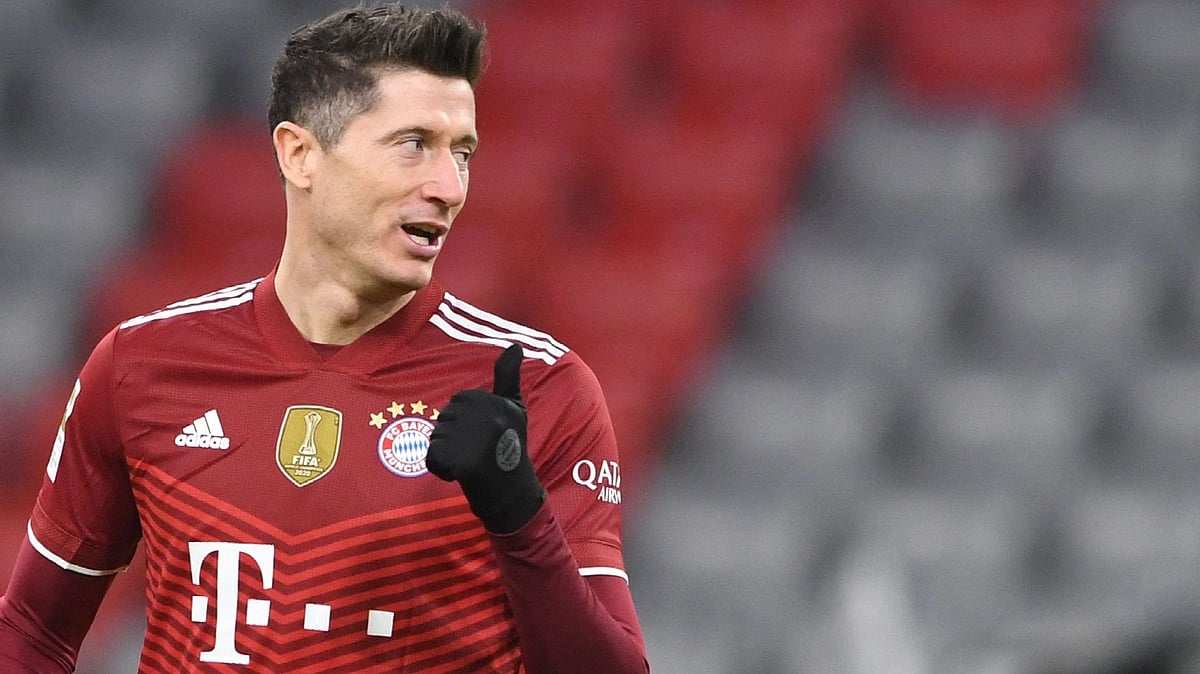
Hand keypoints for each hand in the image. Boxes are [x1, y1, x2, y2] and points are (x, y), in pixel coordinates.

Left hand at [427, 344, 545, 533]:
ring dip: (448, 452)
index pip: (460, 402)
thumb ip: (509, 376)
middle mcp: (486, 417)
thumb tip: (515, 345)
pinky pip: (431, 457)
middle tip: (479, 451)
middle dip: (455, 435)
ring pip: (437, 436)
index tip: (487, 436)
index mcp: (496, 401)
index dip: (467, 422)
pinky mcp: (455, 460)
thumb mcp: (514, 409)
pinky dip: (441, 469)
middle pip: (445, 418)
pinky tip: (461, 474)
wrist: (513, 493)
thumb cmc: (511, 447)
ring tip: (472, 463)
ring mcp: (470, 439)